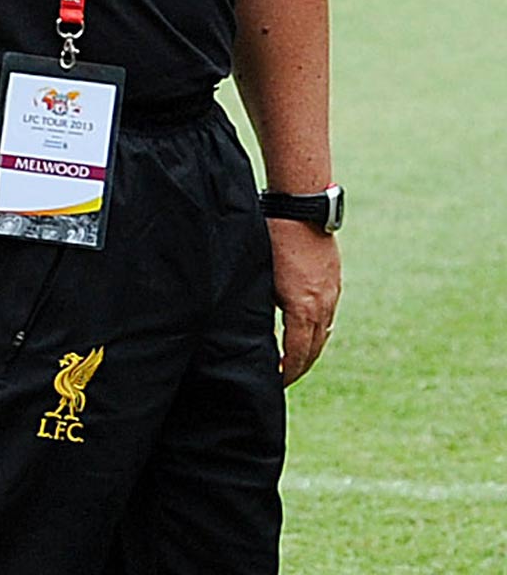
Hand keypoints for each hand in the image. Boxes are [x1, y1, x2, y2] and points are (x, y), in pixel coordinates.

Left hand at [268, 219, 339, 385]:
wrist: (301, 208)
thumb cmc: (273, 238)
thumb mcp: (261, 276)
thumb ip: (262, 305)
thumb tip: (255, 328)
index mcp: (303, 307)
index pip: (298, 352)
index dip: (288, 371)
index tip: (278, 382)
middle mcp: (323, 304)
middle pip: (315, 348)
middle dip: (300, 366)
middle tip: (285, 377)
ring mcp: (332, 292)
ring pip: (324, 332)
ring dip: (311, 348)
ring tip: (294, 359)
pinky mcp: (334, 281)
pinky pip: (328, 314)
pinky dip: (318, 329)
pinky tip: (307, 329)